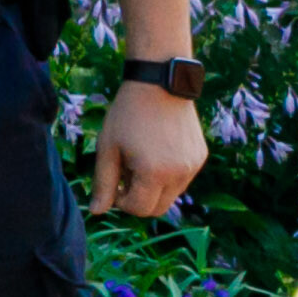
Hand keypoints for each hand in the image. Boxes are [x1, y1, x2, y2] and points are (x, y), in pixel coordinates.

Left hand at [95, 79, 206, 219]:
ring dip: (153, 189)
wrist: (159, 84)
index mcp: (155, 174)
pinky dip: (167, 176)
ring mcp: (194, 166)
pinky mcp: (200, 157)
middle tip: (125, 176)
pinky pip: (182, 179)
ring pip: (171, 196)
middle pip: (157, 209)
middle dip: (138, 200)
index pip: (138, 209)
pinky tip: (156, 153)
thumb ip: (103, 183)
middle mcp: (180, 174)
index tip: (114, 183)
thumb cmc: (127, 115)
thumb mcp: (108, 148)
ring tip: (140, 161)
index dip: (121, 201)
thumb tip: (97, 212)